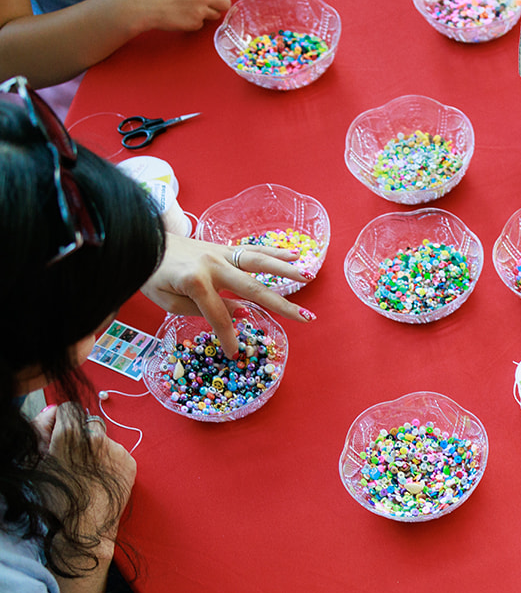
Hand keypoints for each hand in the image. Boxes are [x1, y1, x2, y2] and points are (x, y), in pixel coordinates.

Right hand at [38, 404, 135, 558]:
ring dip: (96, 450)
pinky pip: (118, 453)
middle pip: (88, 423)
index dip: (63, 421)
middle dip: (81, 435)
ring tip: (89, 474)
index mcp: (68, 435)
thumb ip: (41, 428)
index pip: (69, 408)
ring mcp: (116, 449)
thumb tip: (53, 410)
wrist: (85, 526)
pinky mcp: (130, 461)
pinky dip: (111, 461)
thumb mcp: (36, 460)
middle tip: (75, 458)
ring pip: (104, 439)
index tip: (61, 434)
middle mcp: (95, 438)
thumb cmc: (56, 496)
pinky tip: (103, 479)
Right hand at [114, 0, 231, 31]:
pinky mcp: (196, 22)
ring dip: (206, 13)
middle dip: (221, 5)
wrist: (146, 5)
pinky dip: (194, 21)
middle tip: (210, 5)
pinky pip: (202, 24)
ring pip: (215, 15)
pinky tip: (182, 16)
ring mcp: (200, 9)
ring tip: (189, 9)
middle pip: (225, 3)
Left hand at [141, 234, 310, 356]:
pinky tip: (295, 253)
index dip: (229, 337)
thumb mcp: (168, 301)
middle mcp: (214, 265)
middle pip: (254, 289)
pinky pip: (252, 250)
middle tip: (306, 319)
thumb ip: (204, 309)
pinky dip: (275, 251)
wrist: (139, 240)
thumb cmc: (150, 275)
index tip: (234, 353)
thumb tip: (242, 313)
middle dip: (282, 306)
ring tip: (309, 277)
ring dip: (286, 271)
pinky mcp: (222, 247)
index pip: (221, 316)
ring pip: (259, 263)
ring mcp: (220, 253)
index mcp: (197, 282)